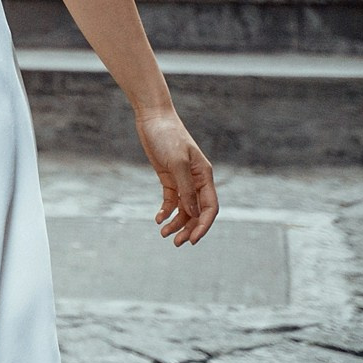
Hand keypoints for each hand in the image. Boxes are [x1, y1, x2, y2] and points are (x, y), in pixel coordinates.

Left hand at [134, 107, 217, 245]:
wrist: (153, 118)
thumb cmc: (168, 136)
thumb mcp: (177, 163)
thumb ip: (186, 189)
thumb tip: (193, 214)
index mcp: (205, 176)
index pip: (210, 207)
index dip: (204, 225)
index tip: (192, 240)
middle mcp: (196, 180)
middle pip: (197, 211)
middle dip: (189, 228)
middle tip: (176, 243)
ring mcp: (183, 180)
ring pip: (184, 209)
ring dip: (176, 223)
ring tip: (163, 233)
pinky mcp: (169, 178)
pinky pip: (171, 200)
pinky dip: (166, 211)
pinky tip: (158, 219)